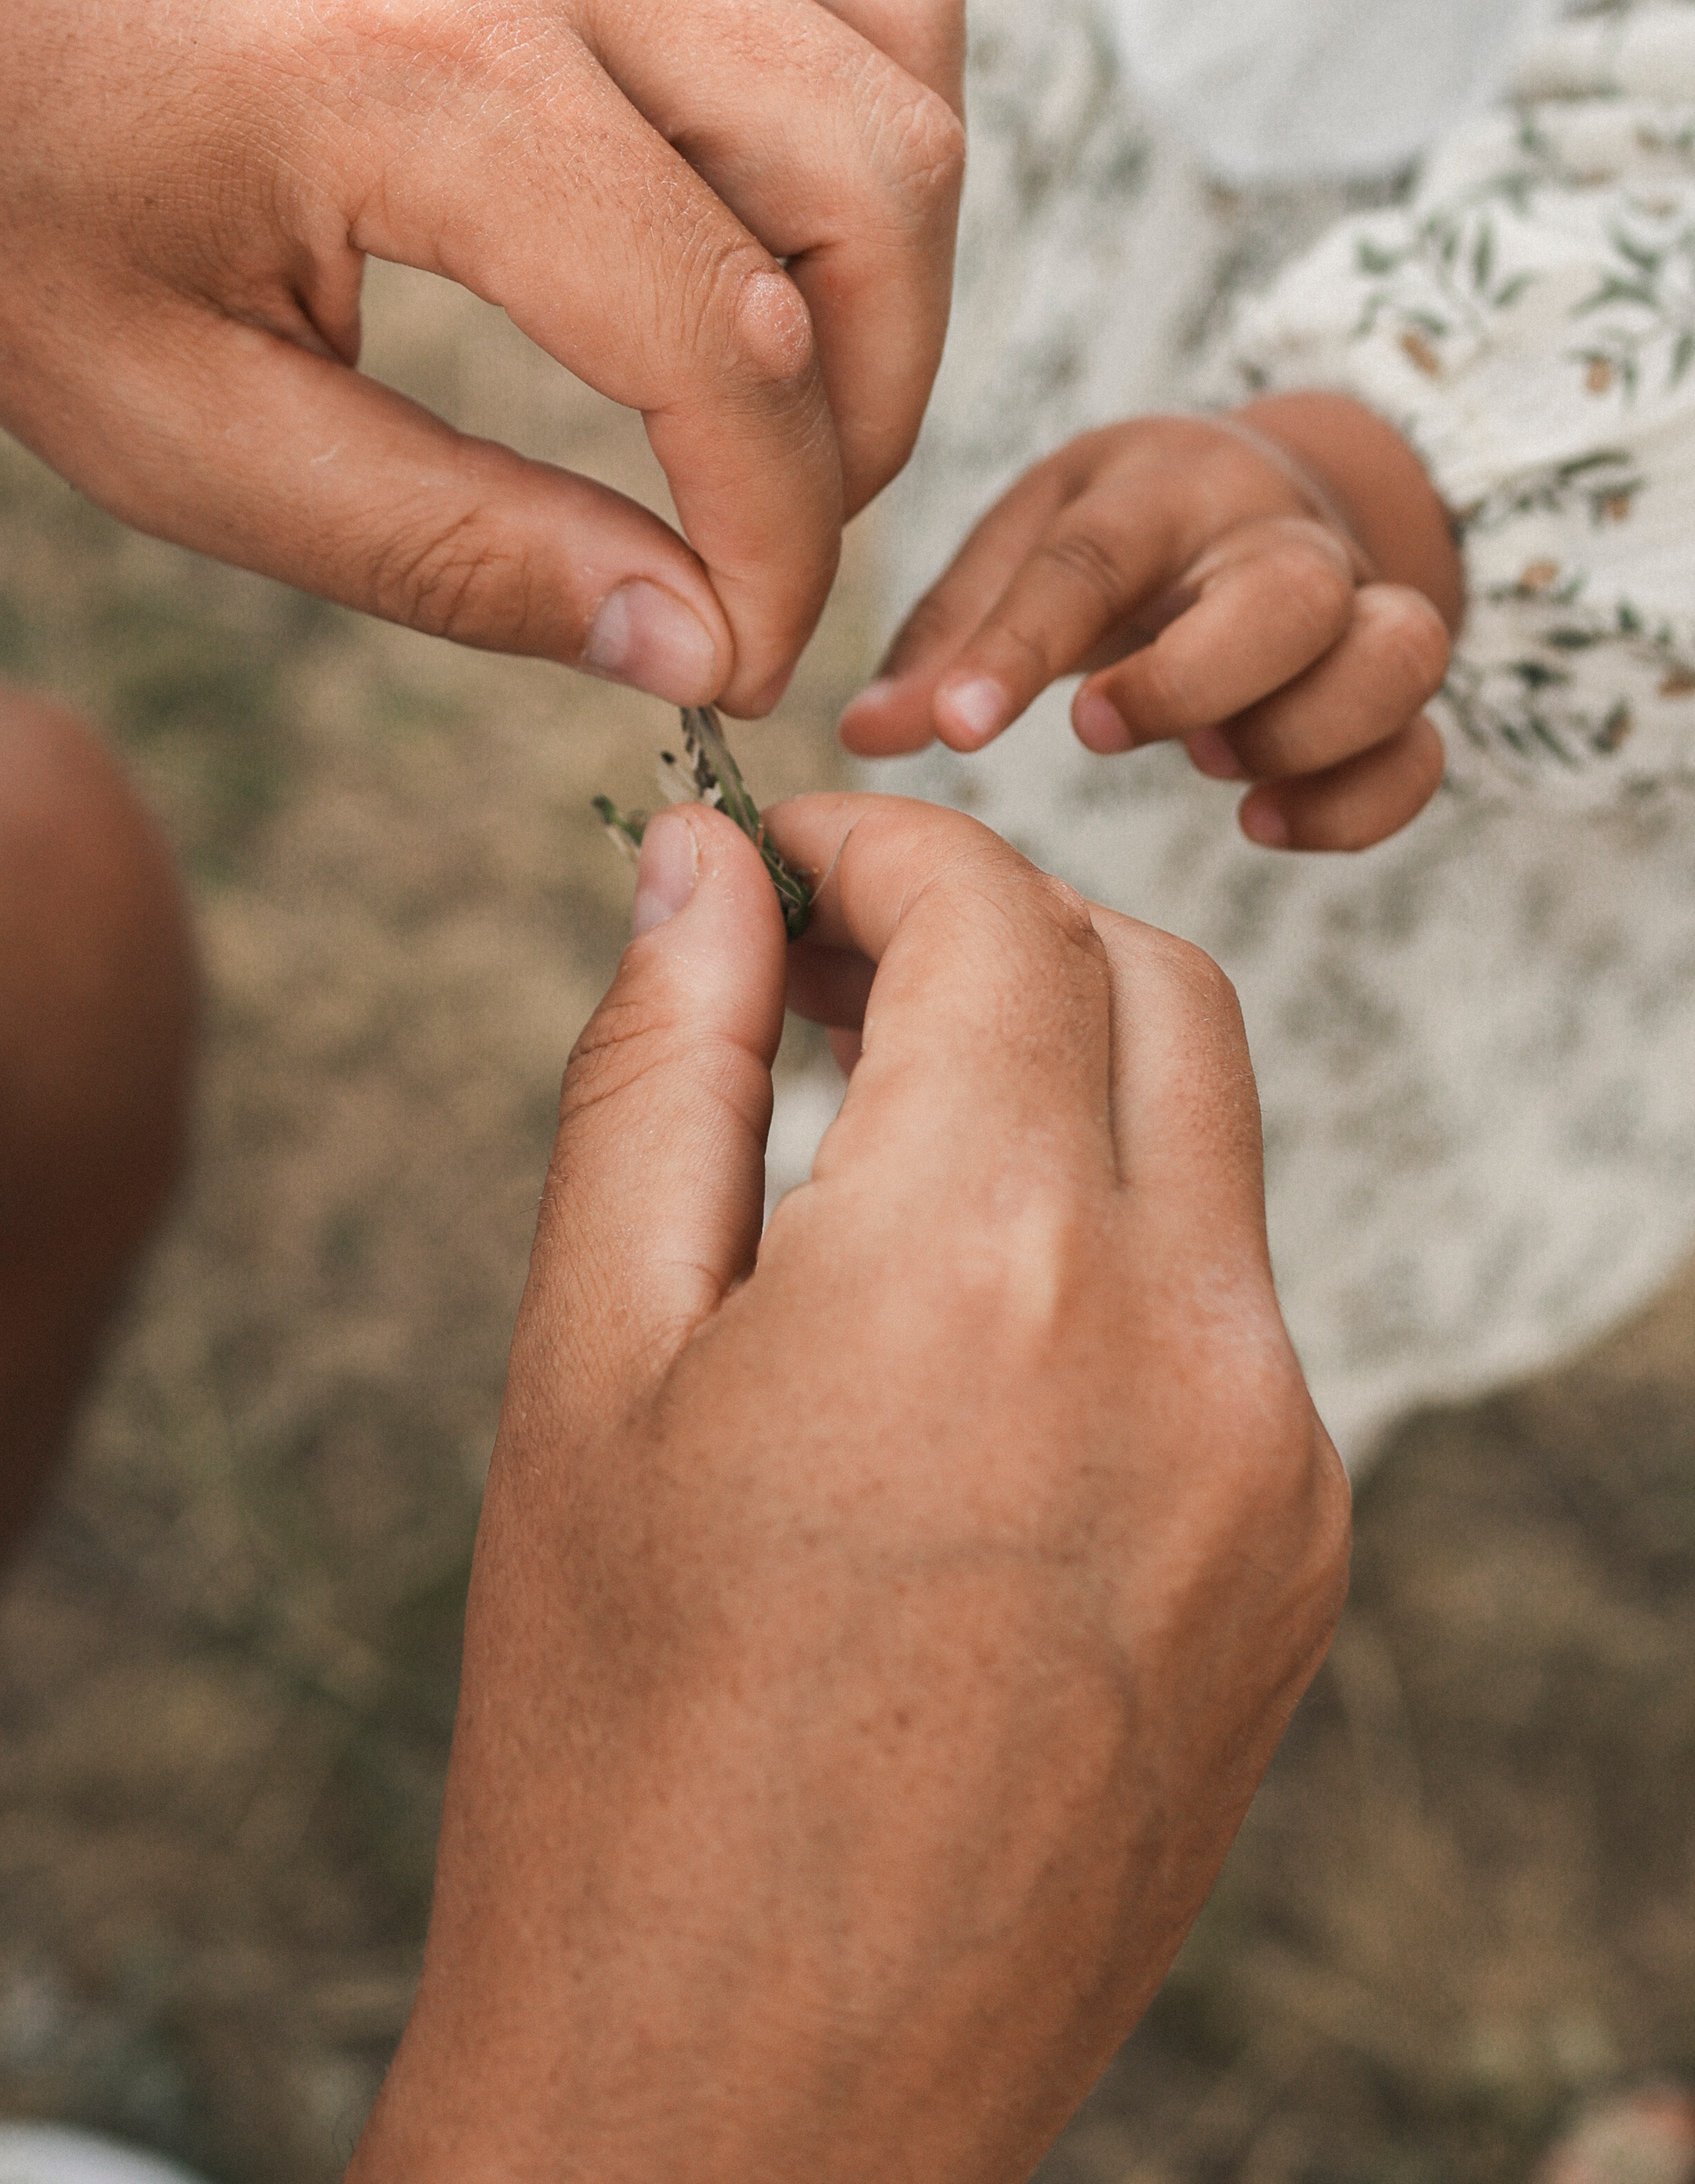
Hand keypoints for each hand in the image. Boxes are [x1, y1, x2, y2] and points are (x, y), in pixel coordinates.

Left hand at [0, 0, 962, 715]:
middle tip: (783, 533)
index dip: (781, 542)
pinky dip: (855, 114)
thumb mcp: (189, 435)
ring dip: (893, 258)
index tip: (746, 651)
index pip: (724, 343)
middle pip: (874, 180)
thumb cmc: (20, 202)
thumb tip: (689, 643)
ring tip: (792, 392)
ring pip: (900, 49)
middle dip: (875, 411)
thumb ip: (454, 554)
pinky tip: (763, 232)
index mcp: (417, 66)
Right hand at [349, 793, 1347, 2183]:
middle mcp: (1188, 1344)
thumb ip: (662, 1066)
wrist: (751, 2105)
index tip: (785, 853)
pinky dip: (1118, 1249)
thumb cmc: (616, 1737)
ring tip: (879, 1152)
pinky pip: (1237, 1315)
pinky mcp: (1303, 1568)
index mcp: (985, 1268)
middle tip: (829, 975)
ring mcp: (1280, 1467)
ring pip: (1210, 1149)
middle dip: (998, 930)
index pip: (997, 918)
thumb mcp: (589, 1363)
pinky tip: (968, 1338)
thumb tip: (703, 865)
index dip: (884, 841)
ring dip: (1064, 1087)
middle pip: (1150, 990)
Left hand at [843, 395, 1462, 849]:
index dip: (1021, 647)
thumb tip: (863, 736)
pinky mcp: (1397, 689)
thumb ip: (950, 636)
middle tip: (1098, 725)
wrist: (1269, 492)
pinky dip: (1357, 802)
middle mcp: (1278, 537)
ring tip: (1212, 766)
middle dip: (1199, 674)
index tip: (955, 728)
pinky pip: (1421, 752)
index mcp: (1164, 487)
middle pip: (1293, 590)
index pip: (1094, 558)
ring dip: (1305, 729)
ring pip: (1400, 653)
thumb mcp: (1029, 538)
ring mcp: (1358, 608)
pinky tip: (1263, 823)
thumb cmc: (1126, 526)